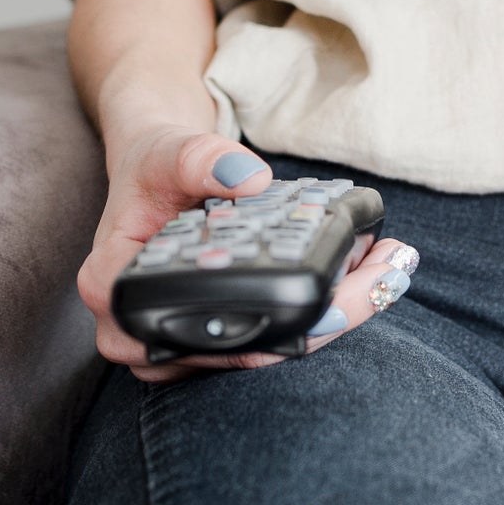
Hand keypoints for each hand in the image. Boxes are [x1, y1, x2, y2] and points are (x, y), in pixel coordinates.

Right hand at [74, 125, 416, 381]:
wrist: (158, 170)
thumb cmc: (154, 165)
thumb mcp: (168, 151)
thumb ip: (200, 158)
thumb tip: (250, 179)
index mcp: (114, 288)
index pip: (184, 333)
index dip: (256, 334)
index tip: (323, 307)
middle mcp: (141, 330)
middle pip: (242, 353)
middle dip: (324, 320)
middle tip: (383, 275)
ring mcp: (181, 341)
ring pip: (266, 352)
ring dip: (335, 317)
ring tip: (389, 270)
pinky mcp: (217, 336)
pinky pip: (275, 336)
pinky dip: (325, 310)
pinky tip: (371, 274)